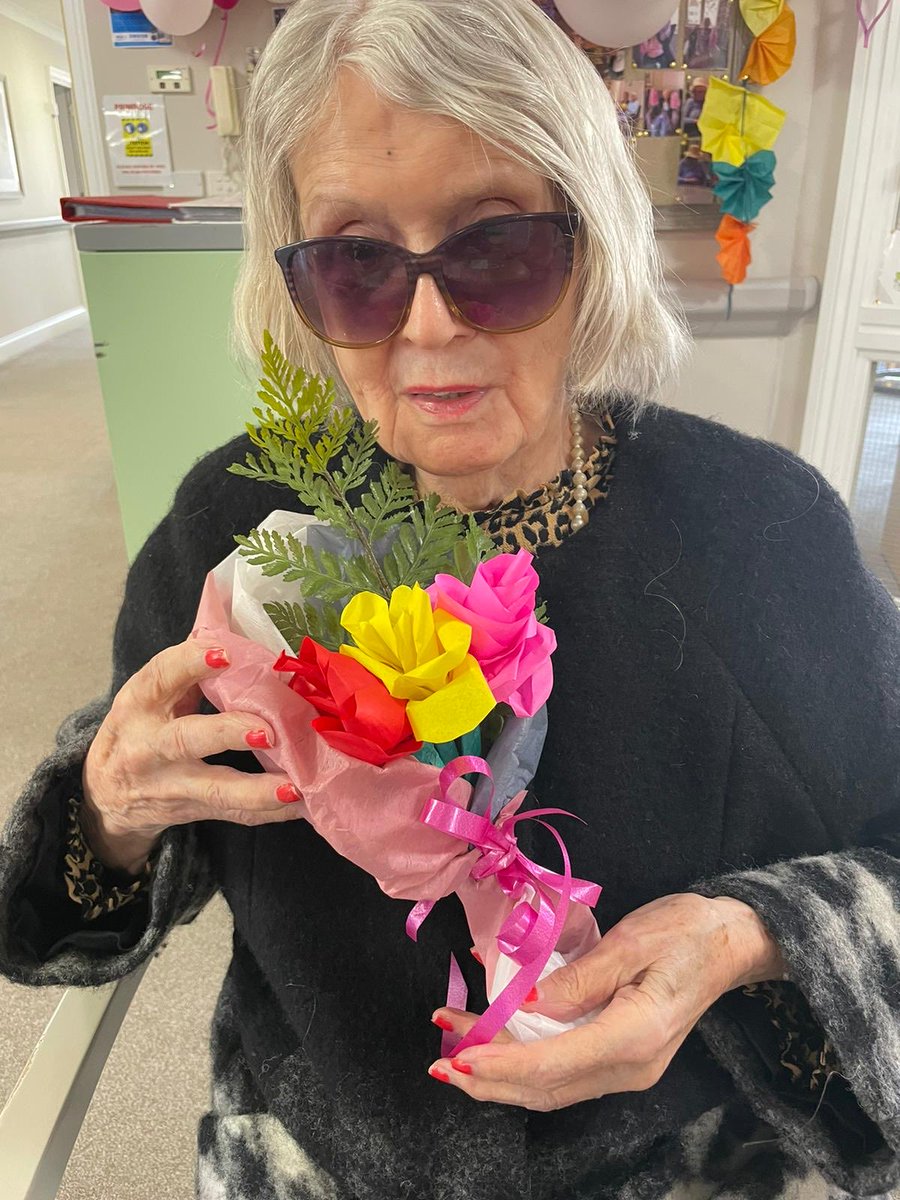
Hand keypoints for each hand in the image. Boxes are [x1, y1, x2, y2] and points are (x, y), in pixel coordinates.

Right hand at [82, 638, 304, 845]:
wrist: (105, 794)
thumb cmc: (140, 728)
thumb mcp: (150, 696)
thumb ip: (187, 670)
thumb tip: (232, 628)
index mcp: (139, 703)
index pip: (160, 676)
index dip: (190, 662)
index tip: (225, 653)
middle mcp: (149, 746)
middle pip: (186, 740)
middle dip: (227, 733)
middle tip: (266, 730)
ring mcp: (169, 784)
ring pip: (213, 790)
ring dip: (256, 790)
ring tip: (293, 786)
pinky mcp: (189, 810)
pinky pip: (231, 814)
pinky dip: (267, 811)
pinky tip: (299, 804)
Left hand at [427, 892, 786, 1109]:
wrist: (730, 941)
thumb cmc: (685, 931)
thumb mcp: (631, 941)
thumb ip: (579, 977)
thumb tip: (527, 1001)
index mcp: (634, 1036)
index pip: (553, 1064)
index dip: (501, 1064)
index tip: (459, 1055)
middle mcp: (629, 1065)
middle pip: (546, 1087)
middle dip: (489, 1078)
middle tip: (440, 1058)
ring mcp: (627, 1067)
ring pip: (551, 1084)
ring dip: (501, 1074)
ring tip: (454, 1053)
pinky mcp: (621, 1056)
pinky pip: (563, 1068)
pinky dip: (523, 1059)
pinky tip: (495, 1038)